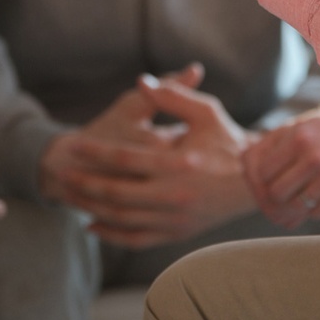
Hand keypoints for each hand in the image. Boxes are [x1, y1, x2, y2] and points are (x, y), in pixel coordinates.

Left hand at [44, 75, 255, 248]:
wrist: (256, 182)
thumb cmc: (228, 140)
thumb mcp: (206, 111)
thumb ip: (172, 95)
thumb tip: (143, 80)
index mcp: (180, 163)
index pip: (126, 158)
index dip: (95, 151)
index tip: (72, 145)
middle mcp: (176, 195)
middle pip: (117, 192)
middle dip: (85, 184)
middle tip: (63, 174)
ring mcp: (176, 219)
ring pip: (123, 218)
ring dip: (93, 208)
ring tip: (71, 196)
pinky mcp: (178, 233)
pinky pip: (137, 239)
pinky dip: (112, 235)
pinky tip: (92, 224)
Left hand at [245, 108, 319, 229]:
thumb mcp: (302, 127)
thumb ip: (270, 143)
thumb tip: (242, 163)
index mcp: (300, 136)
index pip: (262, 172)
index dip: (259, 182)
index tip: (264, 185)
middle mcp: (315, 156)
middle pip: (275, 194)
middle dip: (272, 199)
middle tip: (277, 200)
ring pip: (294, 208)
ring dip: (291, 208)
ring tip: (294, 202)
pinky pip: (314, 214)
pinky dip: (311, 210)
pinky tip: (316, 199)